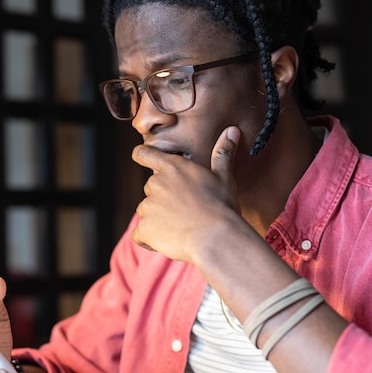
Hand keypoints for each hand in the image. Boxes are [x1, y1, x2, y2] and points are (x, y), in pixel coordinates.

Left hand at [130, 126, 241, 262]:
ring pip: (147, 212)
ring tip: (182, 229)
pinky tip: (168, 242)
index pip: (144, 154)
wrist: (217, 237)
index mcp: (174, 167)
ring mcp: (148, 206)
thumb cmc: (222, 206)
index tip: (141, 157)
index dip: (141, 156)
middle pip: (151, 189)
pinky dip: (149, 239)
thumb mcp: (224, 177)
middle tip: (186, 211)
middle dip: (163, 199)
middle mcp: (156, 183)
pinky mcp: (145, 229)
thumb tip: (232, 130)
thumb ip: (223, 153)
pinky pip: (140, 235)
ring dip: (158, 220)